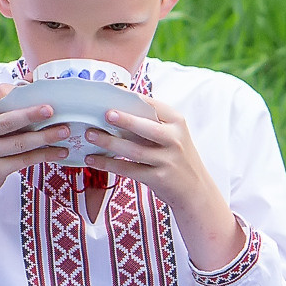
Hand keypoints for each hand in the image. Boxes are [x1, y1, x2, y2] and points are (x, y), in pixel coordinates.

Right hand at [0, 82, 70, 203]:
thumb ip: (1, 110)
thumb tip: (32, 82)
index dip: (17, 91)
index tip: (37, 92)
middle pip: (8, 120)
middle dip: (32, 114)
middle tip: (52, 110)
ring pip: (20, 142)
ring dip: (45, 136)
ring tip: (64, 131)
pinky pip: (24, 160)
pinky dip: (44, 155)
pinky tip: (59, 152)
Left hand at [82, 101, 243, 269]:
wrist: (195, 190)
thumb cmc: (176, 158)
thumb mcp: (171, 136)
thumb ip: (151, 123)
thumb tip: (115, 108)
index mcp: (177, 122)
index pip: (153, 106)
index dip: (132, 100)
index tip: (111, 94)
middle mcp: (174, 139)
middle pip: (146, 127)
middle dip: (124, 120)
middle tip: (104, 114)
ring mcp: (167, 160)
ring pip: (134, 150)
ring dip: (109, 143)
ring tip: (90, 135)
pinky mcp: (158, 178)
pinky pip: (128, 169)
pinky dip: (108, 164)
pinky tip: (93, 159)